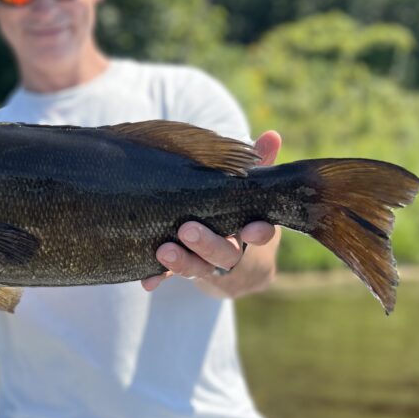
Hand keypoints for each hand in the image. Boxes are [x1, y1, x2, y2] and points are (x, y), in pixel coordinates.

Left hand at [142, 130, 281, 292]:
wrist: (229, 260)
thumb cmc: (236, 209)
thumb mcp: (248, 187)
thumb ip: (259, 164)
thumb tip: (272, 135)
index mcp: (250, 230)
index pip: (261, 234)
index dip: (258, 234)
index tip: (251, 230)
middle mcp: (231, 252)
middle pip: (225, 254)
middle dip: (207, 244)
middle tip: (188, 230)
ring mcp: (207, 265)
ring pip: (197, 268)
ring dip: (181, 262)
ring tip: (163, 250)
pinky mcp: (184, 271)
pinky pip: (170, 278)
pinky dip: (158, 279)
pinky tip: (146, 281)